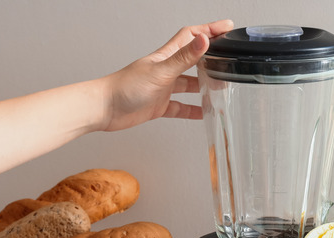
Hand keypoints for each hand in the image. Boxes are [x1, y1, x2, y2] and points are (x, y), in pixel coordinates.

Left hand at [97, 19, 233, 131]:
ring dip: (204, 86)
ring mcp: (162, 88)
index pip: (191, 36)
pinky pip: (180, 108)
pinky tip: (202, 113)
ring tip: (220, 88)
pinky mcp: (158, 106)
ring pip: (188, 84)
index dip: (209, 29)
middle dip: (211, 57)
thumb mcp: (160, 71)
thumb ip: (184, 58)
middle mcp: (166, 70)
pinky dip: (192, 110)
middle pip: (193, 60)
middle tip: (229, 58)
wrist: (104, 108)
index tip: (227, 27)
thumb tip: (204, 39)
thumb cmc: (125, 87)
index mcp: (166, 57)